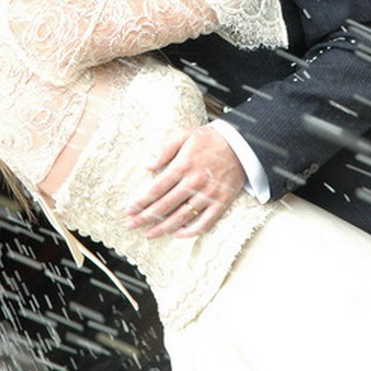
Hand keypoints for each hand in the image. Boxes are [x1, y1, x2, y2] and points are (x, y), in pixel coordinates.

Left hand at [125, 127, 245, 238]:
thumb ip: (164, 150)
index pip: (156, 189)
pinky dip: (191, 231)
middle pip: (165, 205)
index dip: (141, 201)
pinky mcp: (222, 202)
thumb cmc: (209, 138)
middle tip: (131, 225)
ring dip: (163, 228)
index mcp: (183, 166)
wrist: (240, 144)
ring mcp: (208, 194)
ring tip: (148, 234)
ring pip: (182, 217)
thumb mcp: (184, 135)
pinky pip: (205, 222)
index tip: (129, 210)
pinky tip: (178, 235)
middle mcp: (194, 182)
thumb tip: (147, 165)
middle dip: (145, 217)